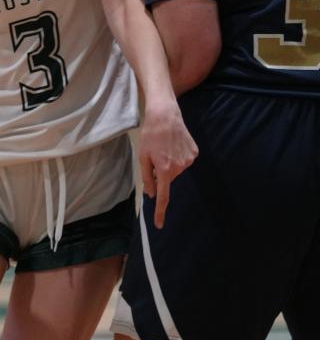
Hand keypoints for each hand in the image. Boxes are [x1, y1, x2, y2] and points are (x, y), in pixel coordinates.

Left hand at [138, 102, 196, 229]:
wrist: (165, 115)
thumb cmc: (150, 135)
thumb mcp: (143, 157)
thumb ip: (147, 178)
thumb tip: (152, 194)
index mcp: (165, 169)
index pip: (163, 196)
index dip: (160, 211)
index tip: (159, 224)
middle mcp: (180, 167)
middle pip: (168, 179)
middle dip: (161, 173)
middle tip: (154, 156)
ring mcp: (189, 160)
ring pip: (176, 170)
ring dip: (169, 164)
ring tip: (164, 147)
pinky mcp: (195, 152)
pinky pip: (183, 161)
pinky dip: (177, 157)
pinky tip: (173, 144)